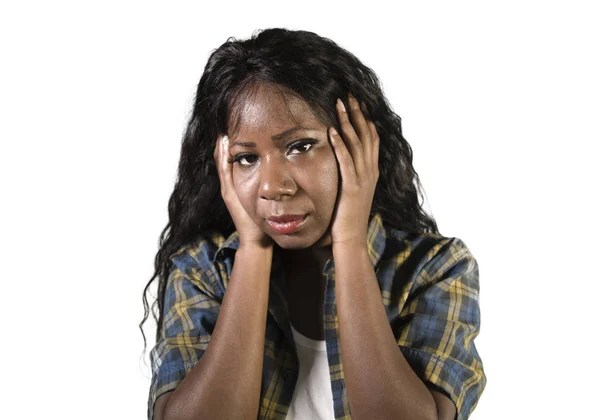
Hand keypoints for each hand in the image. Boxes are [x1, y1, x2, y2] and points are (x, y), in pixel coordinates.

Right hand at [213, 135, 272, 248]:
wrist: (256, 239)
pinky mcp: (227, 192)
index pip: (233, 159)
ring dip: (222, 145)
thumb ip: (268, 188)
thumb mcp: (266, 201)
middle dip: (226, 141)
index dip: (233, 144)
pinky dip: (222, 155)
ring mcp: (228, 188)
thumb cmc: (264, 221)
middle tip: (228, 123)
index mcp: (239, 185)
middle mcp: (230, 185)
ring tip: (224, 129)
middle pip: (224, 157)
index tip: (238, 128)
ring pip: (221, 161)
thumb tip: (278, 175)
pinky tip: (224, 142)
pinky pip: (224, 170)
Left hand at [329, 93, 379, 245]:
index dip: (365, 119)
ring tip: (339, 104)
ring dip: (348, 122)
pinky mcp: (352, 187)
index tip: (357, 102)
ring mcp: (363, 179)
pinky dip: (340, 144)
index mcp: (371, 172)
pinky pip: (346, 161)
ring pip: (357, 144)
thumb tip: (346, 163)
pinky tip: (332, 131)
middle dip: (357, 113)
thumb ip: (353, 175)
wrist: (352, 239)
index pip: (371, 139)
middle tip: (349, 94)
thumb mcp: (354, 192)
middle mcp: (370, 172)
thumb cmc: (349, 217)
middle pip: (366, 135)